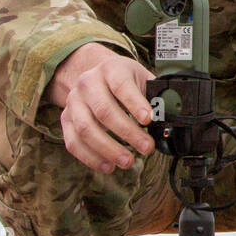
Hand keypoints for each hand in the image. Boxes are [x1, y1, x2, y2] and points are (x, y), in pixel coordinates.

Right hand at [47, 43, 155, 172]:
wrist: (95, 76)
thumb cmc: (124, 81)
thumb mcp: (142, 79)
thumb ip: (155, 96)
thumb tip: (170, 118)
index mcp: (110, 69)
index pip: (121, 86)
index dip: (135, 104)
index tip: (148, 120)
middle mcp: (88, 83)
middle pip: (104, 111)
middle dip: (128, 133)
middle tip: (147, 148)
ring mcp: (73, 101)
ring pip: (86, 129)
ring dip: (108, 149)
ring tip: (128, 162)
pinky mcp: (65, 119)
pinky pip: (73, 142)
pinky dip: (91, 158)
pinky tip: (108, 166)